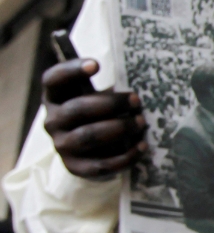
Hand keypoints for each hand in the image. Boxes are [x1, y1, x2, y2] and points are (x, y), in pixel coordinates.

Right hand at [43, 59, 146, 179]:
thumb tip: (133, 92)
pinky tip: (142, 146)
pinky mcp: (76, 167)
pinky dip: (125, 156)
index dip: (71, 71)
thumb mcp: (92, 95)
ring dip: (119, 128)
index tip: (96, 65)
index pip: (53, 80)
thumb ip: (103, 88)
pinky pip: (101, 164)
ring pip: (89, 136)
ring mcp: (62, 145)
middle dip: (111, 104)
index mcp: (55, 97)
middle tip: (136, 101)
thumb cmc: (95, 112)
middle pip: (77, 109)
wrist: (85, 149)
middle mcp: (53, 121)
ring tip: (140, 122)